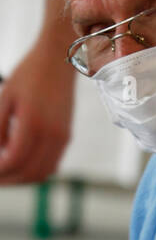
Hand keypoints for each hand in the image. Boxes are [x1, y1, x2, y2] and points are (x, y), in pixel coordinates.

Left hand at [0, 33, 75, 183]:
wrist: (58, 60)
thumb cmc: (28, 74)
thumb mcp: (5, 98)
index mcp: (34, 122)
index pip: (14, 160)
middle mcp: (53, 133)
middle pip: (30, 172)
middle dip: (8, 179)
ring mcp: (62, 136)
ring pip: (43, 173)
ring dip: (23, 179)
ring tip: (5, 173)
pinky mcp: (66, 136)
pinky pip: (52, 164)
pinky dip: (36, 172)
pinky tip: (21, 164)